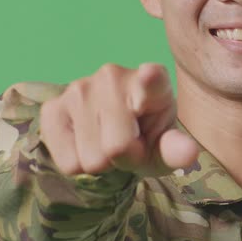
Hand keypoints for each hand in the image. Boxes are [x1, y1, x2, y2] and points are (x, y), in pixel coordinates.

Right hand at [38, 62, 199, 177]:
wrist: (113, 134)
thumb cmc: (146, 137)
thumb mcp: (165, 148)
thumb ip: (176, 150)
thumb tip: (189, 153)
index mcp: (153, 81)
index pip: (151, 79)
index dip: (148, 80)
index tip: (148, 75)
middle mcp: (113, 75)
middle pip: (117, 146)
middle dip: (123, 158)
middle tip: (126, 145)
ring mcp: (79, 88)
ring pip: (91, 158)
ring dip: (100, 162)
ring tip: (105, 142)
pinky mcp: (52, 107)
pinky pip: (67, 161)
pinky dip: (78, 164)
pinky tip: (85, 143)